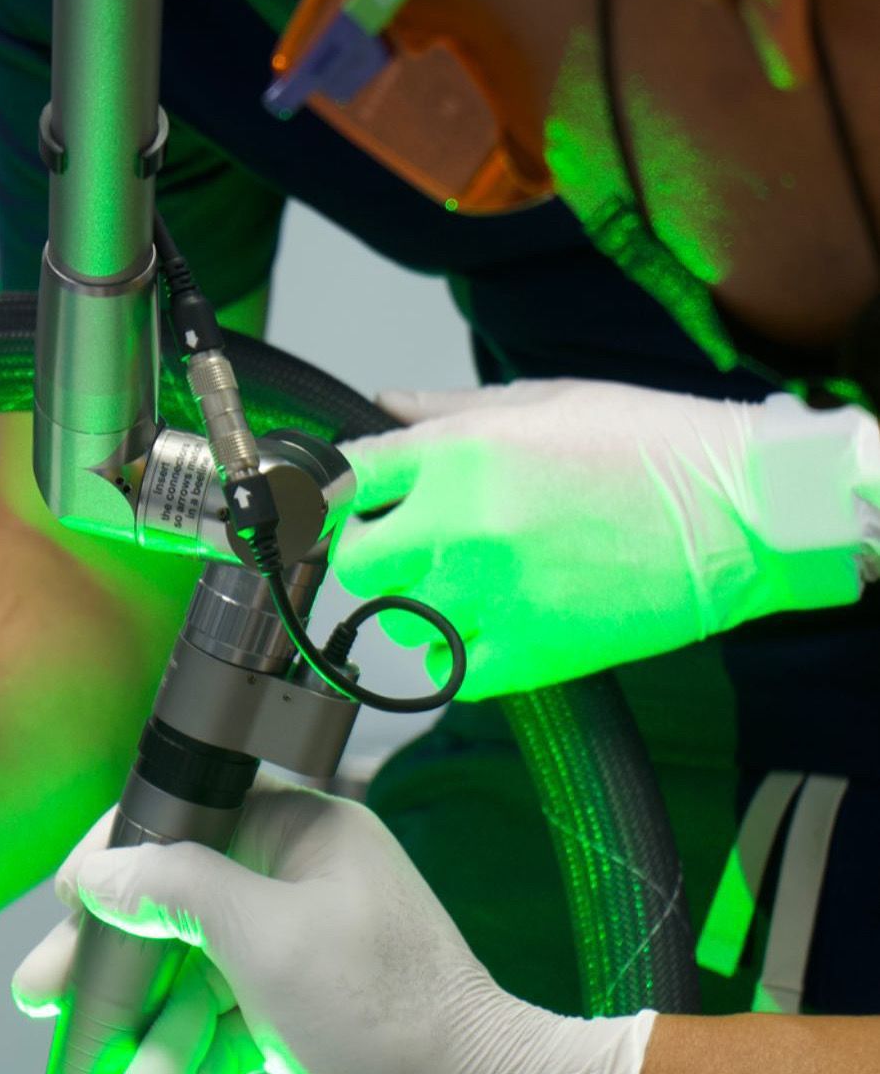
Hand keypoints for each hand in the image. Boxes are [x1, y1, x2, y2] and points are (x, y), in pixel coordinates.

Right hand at [15, 785, 652, 1073]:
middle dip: (119, 971)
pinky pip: (223, 1037)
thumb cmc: (379, 1010)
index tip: (65, 897)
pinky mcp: (291, 1019)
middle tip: (44, 1000)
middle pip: (175, 911)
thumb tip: (99, 872)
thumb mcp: (269, 939)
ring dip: (161, 1054)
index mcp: (302, 833)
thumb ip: (178, 893)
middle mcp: (294, 883)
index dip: (121, 853)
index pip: (191, 816)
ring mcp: (292, 955)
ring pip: (192, 988)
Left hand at [333, 380, 875, 696]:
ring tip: (464, 582)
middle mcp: (463, 526)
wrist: (740, 512)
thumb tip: (384, 403)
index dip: (333, 491)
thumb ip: (449, 409)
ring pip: (400, 620)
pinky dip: (455, 655)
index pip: (350, 475)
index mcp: (462, 453)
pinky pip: (449, 673)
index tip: (338, 502)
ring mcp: (493, 596)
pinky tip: (484, 627)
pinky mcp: (528, 654)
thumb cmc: (652, 446)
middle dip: (367, 551)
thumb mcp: (545, 401)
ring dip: (418, 603)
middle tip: (403, 544)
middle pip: (357, 560)